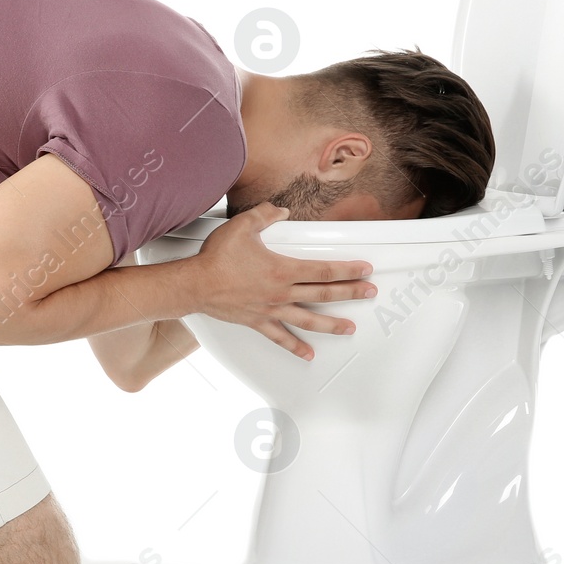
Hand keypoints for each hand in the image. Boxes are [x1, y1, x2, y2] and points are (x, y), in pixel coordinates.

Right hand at [188, 203, 373, 360]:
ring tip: (349, 328)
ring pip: (308, 320)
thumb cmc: (216, 258)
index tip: (365, 270)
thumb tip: (280, 210)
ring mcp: (270, 310)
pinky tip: (308, 353)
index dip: (348, 270)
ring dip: (332, 324)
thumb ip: (265, 215)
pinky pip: (280, 337)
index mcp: (282, 269)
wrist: (194, 284)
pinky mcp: (257, 321)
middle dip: (350, 293)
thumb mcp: (242, 226)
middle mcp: (280, 292)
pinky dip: (295, 346)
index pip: (323, 270)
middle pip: (323, 294)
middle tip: (369, 293)